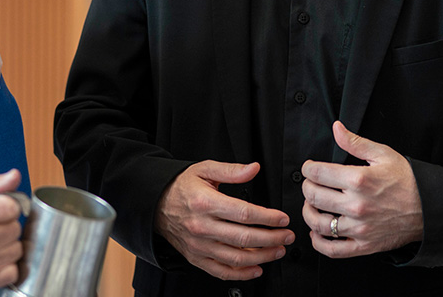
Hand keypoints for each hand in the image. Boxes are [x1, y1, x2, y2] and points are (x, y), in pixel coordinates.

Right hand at [155, 160, 293, 280]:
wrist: (156, 204)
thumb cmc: (181, 187)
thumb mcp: (204, 170)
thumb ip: (231, 171)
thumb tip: (253, 168)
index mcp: (205, 203)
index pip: (244, 214)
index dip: (267, 218)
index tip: (282, 218)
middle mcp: (202, 227)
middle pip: (244, 238)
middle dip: (272, 238)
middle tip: (287, 235)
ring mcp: (199, 245)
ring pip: (236, 258)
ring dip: (262, 257)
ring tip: (278, 250)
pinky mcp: (196, 258)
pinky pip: (222, 271)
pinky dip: (242, 274)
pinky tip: (256, 268)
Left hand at [301, 122, 422, 258]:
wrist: (430, 208)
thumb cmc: (408, 181)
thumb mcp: (383, 154)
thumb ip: (355, 142)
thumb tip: (337, 128)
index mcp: (359, 180)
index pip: (317, 173)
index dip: (307, 168)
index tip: (309, 168)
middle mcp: (356, 205)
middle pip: (313, 196)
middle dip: (307, 188)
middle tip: (311, 185)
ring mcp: (359, 227)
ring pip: (318, 223)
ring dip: (308, 212)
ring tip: (312, 205)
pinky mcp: (364, 245)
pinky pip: (333, 250)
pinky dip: (318, 242)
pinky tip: (317, 232)